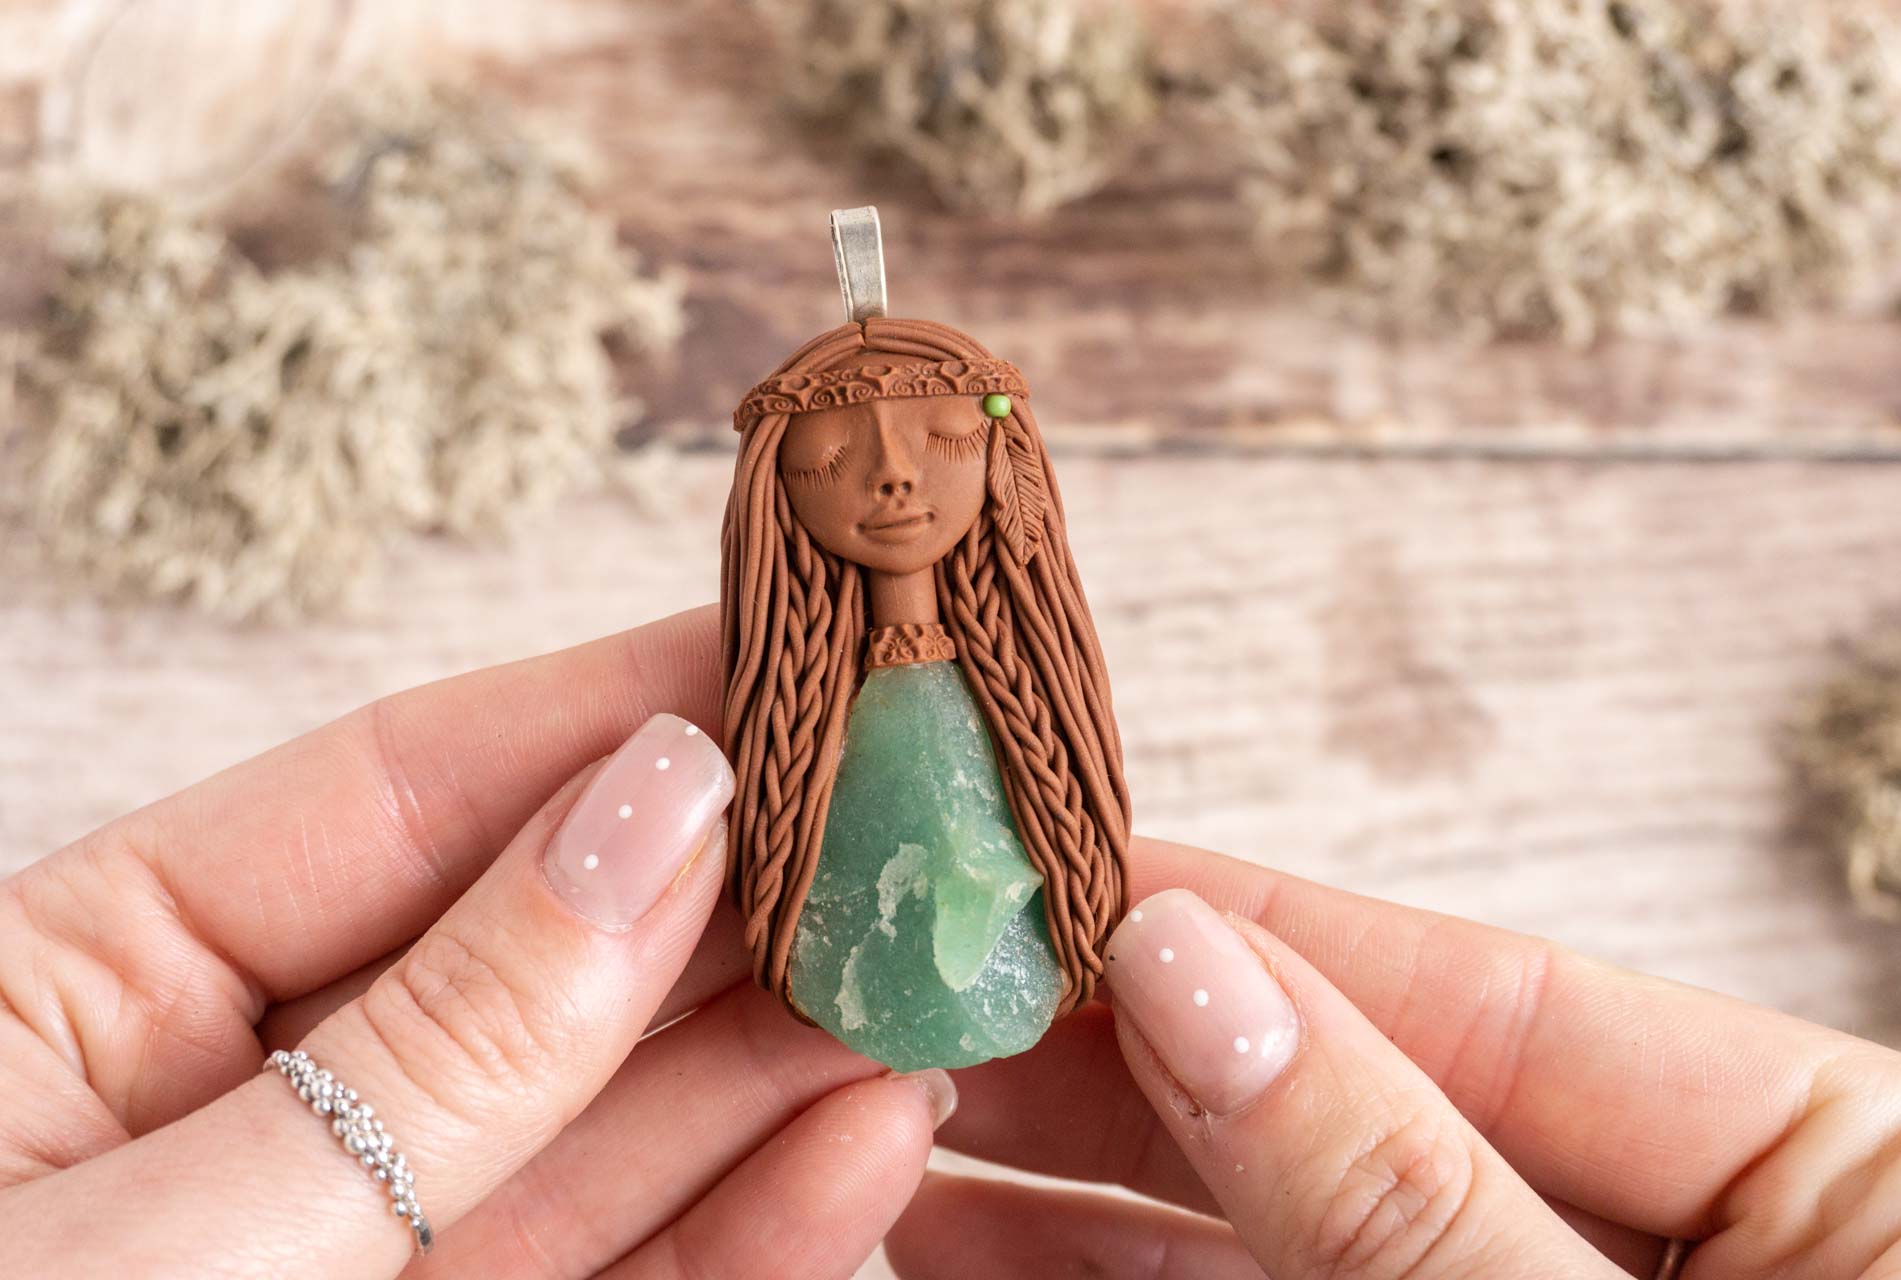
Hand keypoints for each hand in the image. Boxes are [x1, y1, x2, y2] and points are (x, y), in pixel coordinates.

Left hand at [0, 606, 951, 1278]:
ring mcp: (350, 1250)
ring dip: (779, 1047)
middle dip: (734, 878)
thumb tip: (660, 814)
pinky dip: (752, 1220)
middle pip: (530, 941)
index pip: (399, 790)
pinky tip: (868, 1132)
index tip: (800, 658)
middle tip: (919, 808)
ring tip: (936, 962)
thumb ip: (428, 1049)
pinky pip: (611, 1275)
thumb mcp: (152, 1257)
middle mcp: (232, 1103)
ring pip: (600, 1117)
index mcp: (80, 988)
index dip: (608, 712)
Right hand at [889, 837, 1900, 1278]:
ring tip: (894, 1120)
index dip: (1249, 927)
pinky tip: (972, 1253)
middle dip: (1122, 1057)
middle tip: (919, 990)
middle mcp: (1682, 1239)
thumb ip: (1409, 1184)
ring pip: (1278, 1238)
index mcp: (1832, 1168)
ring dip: (1078, 1193)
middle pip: (1350, 1105)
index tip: (1048, 873)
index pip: (1482, 993)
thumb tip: (1194, 969)